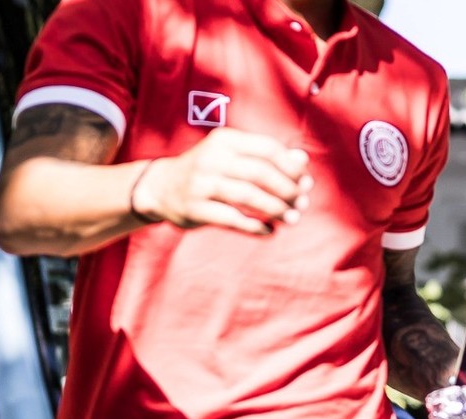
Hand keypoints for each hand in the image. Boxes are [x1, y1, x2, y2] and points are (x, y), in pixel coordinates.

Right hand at [135, 128, 313, 234]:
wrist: (160, 187)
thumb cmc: (207, 170)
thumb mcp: (232, 155)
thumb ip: (266, 156)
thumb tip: (302, 159)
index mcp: (225, 140)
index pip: (268, 149)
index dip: (291, 167)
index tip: (306, 182)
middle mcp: (212, 158)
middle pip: (261, 173)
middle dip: (287, 190)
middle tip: (302, 203)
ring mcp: (202, 183)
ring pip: (249, 196)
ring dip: (276, 209)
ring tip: (292, 218)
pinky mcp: (195, 209)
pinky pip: (232, 219)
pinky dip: (255, 226)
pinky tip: (270, 231)